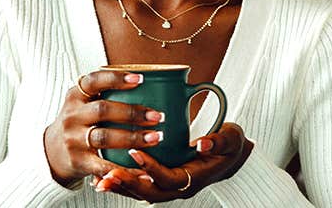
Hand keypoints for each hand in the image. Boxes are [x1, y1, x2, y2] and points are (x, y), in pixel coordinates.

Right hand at [42, 70, 167, 186]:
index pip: (93, 81)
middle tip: (158, 116)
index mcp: (75, 96)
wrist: (52, 151)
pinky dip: (125, 169)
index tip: (140, 79)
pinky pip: (104, 166)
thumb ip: (106, 92)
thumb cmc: (79, 122)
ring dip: (133, 138)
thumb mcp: (83, 102)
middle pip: (103, 110)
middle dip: (133, 112)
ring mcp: (74, 139)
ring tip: (156, 138)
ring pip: (105, 137)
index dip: (116, 78)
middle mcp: (72, 116)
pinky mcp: (79, 161)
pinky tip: (144, 171)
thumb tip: (149, 81)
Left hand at [93, 122, 252, 201]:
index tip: (136, 153)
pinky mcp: (161, 182)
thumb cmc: (230, 145)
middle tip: (107, 174)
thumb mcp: (232, 139)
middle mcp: (180, 188)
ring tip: (99, 180)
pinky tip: (103, 177)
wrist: (231, 156)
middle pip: (151, 193)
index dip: (152, 168)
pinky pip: (140, 187)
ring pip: (142, 193)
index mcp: (195, 178)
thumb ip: (220, 141)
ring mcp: (170, 187)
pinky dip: (122, 184)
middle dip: (128, 185)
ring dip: (121, 187)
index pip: (170, 179)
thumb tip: (203, 143)